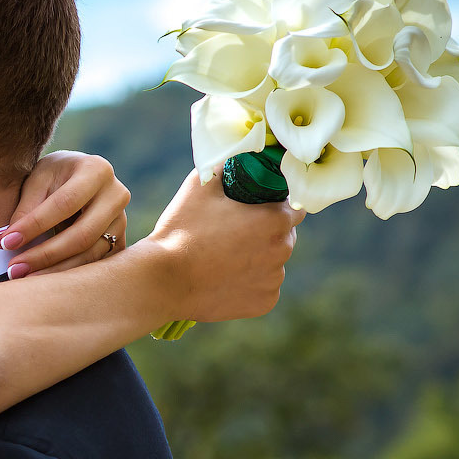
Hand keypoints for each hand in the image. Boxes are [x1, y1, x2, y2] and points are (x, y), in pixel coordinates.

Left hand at [0, 151, 131, 277]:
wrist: (78, 177)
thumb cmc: (54, 176)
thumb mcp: (38, 179)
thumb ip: (25, 208)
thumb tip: (2, 242)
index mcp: (96, 170)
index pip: (64, 203)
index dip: (35, 225)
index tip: (6, 242)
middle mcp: (117, 196)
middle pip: (82, 235)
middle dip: (45, 255)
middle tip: (14, 269)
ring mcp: (122, 222)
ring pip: (90, 255)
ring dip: (55, 271)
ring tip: (24, 277)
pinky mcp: (119, 242)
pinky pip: (95, 266)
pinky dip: (69, 276)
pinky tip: (45, 283)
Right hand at [143, 166, 302, 321]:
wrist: (163, 280)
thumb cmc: (182, 229)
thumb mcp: (201, 185)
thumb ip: (225, 166)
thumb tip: (235, 155)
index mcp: (276, 220)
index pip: (294, 207)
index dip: (276, 204)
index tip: (257, 206)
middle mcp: (283, 251)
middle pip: (285, 235)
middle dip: (268, 231)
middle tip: (236, 231)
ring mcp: (273, 280)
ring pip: (274, 263)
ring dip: (260, 257)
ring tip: (227, 256)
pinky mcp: (264, 303)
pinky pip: (264, 287)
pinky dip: (252, 282)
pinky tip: (228, 277)